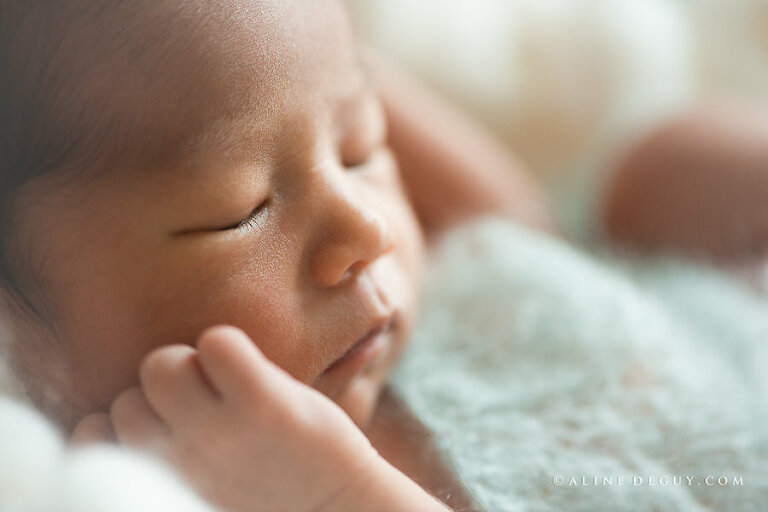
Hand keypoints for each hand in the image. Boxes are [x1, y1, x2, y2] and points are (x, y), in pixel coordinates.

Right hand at [72, 325, 379, 511]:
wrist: (340, 511)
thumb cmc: (270, 496)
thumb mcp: (201, 486)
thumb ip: (168, 455)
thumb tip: (129, 415)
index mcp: (164, 482)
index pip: (90, 435)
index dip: (124, 419)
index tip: (163, 420)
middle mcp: (183, 461)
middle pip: (126, 398)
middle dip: (159, 390)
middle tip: (202, 397)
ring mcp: (221, 431)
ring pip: (161, 364)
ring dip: (188, 362)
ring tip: (224, 380)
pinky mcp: (264, 403)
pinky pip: (217, 344)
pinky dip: (228, 345)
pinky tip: (249, 368)